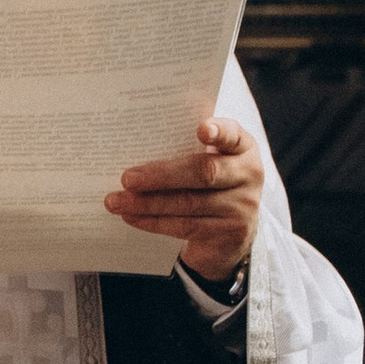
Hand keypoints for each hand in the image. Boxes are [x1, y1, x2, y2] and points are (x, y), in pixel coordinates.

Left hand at [103, 112, 262, 283]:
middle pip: (204, 172)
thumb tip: (132, 146)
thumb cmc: (209, 185)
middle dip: (161, 175)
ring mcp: (242, 206)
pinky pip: (185, 226)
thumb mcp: (207, 162)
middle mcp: (249, 174)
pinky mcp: (230, 233)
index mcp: (242, 147)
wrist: (230, 233)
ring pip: (190, 203)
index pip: (233, 134)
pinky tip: (131, 217)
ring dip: (147, 203)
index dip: (219, 131)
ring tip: (116, 201)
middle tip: (127, 178)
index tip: (202, 129)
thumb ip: (185, 150)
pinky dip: (153, 221)